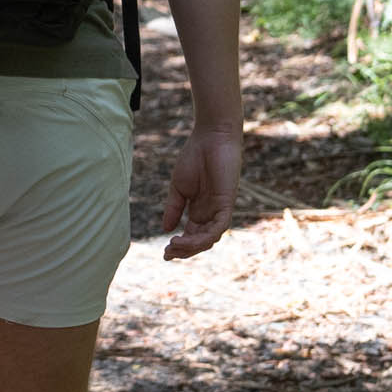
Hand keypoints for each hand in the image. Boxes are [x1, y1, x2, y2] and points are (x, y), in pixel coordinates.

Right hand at [160, 126, 240, 258]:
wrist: (211, 138)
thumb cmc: (195, 158)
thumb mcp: (179, 188)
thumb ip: (174, 208)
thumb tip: (166, 229)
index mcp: (199, 210)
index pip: (191, 235)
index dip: (179, 247)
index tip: (164, 254)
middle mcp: (210, 213)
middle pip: (201, 241)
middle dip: (185, 251)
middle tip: (168, 254)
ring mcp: (220, 209)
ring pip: (210, 238)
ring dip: (192, 245)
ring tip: (174, 245)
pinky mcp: (227, 203)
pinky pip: (219, 227)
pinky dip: (205, 235)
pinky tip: (187, 237)